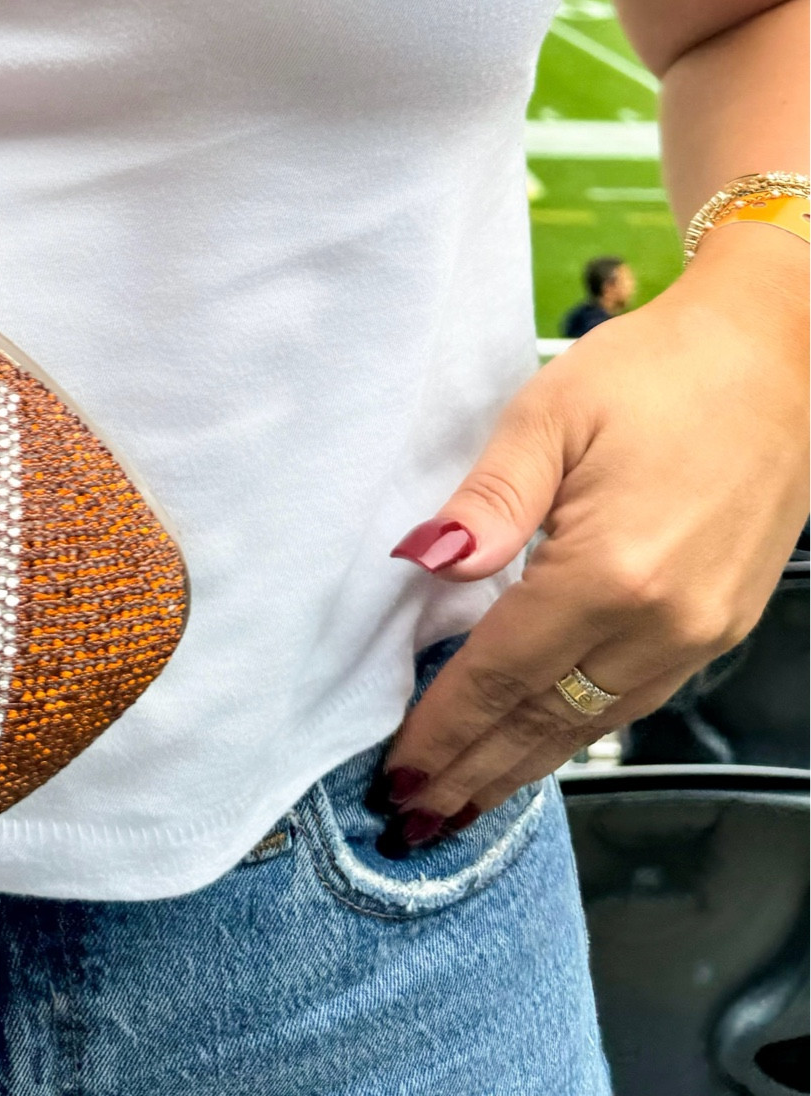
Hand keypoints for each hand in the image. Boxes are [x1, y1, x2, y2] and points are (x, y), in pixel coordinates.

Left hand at [374, 225, 806, 852]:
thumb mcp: (550, 415)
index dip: (445, 727)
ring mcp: (703, 630)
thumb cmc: (659, 371)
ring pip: (595, 722)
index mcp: (611, 574)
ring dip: (526, 764)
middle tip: (416, 816)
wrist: (777, 356)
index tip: (399, 770)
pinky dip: (579, 729)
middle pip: (547, 719)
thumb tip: (424, 561)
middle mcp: (664, 622)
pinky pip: (636, 697)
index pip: (501, 673)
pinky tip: (544, 741)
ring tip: (468, 799)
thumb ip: (488, 501)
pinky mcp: (723, 622)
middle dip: (477, 771)